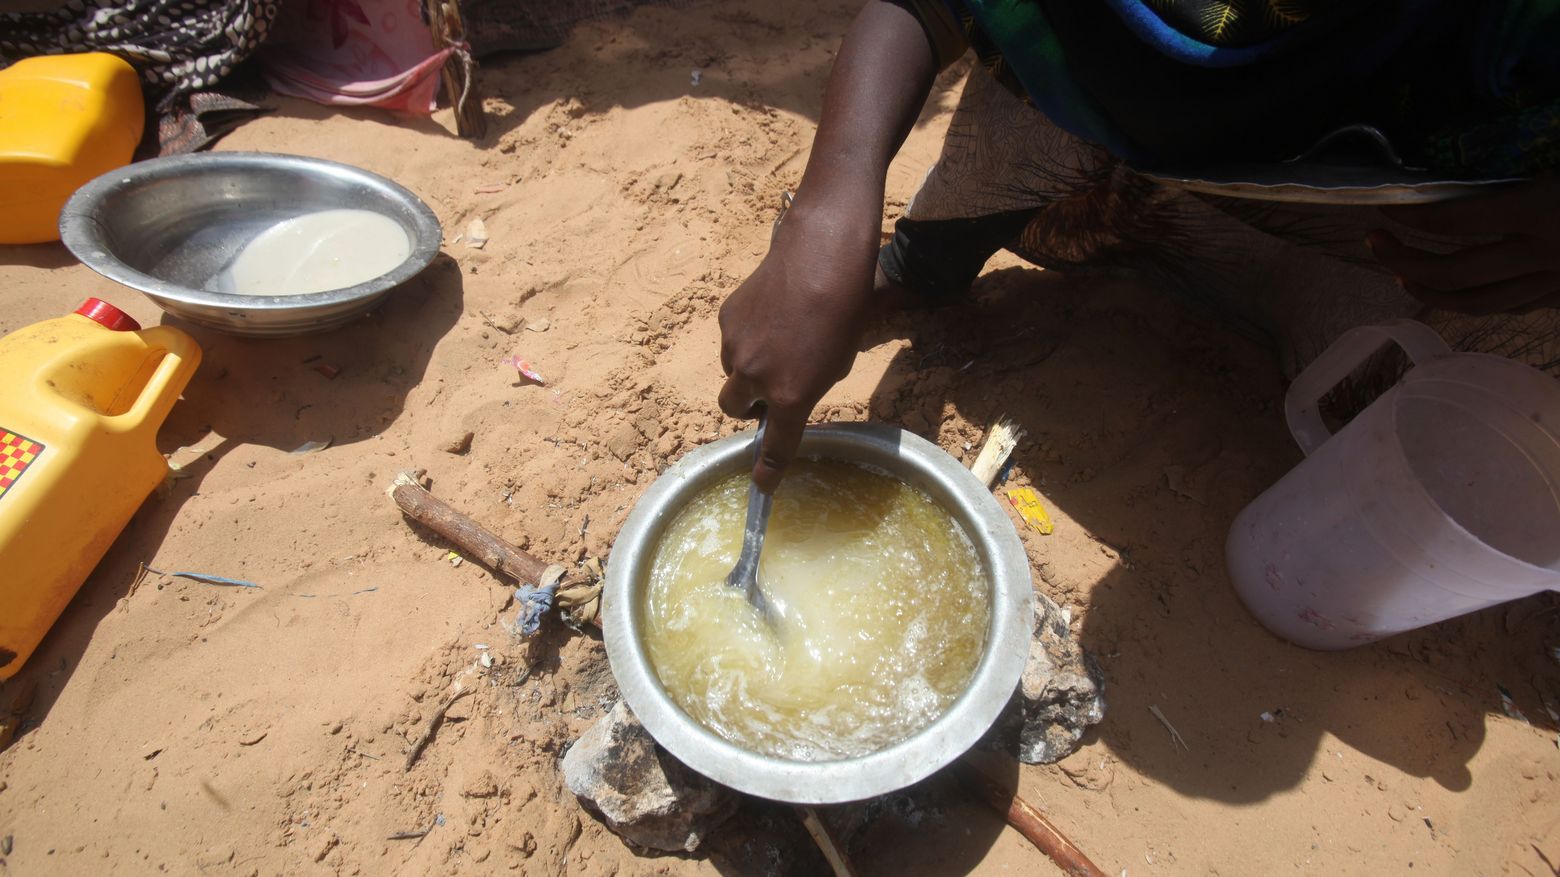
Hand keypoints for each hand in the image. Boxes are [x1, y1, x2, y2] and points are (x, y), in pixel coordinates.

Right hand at [718, 202, 883, 492]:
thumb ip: (810, 386)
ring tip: (780, 336)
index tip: (762, 485)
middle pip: (734, 409)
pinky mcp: (727, 318)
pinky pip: (732, 339)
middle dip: (747, 405)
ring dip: (748, 366)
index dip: (768, 471)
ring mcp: (736, 346)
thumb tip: (792, 391)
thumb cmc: (844, 310)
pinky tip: (773, 312)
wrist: (821, 255)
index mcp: (791, 395)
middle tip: (769, 387)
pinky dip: (747, 335)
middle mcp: (755, 376)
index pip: (775, 446)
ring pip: (732, 370)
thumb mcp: (838, 362)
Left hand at [1367, 175, 1559, 314]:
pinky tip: (1453, 289)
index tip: (1385, 206)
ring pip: (1477, 303)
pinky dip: (1472, 299)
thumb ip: (1510, 173)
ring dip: (1429, 292)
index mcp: (1542, 211)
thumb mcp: (1557, 159)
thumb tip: (1445, 176)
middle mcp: (1547, 255)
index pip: (1454, 219)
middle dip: (1402, 258)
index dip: (1411, 215)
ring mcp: (1557, 283)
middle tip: (1374, 241)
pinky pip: (1508, 307)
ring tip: (1400, 274)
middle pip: (1454, 272)